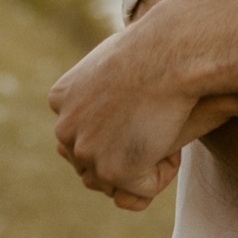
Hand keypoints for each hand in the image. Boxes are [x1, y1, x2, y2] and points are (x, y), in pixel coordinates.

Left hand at [47, 6, 236, 202]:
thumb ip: (110, 80)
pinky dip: (162, 174)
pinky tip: (175, 148)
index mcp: (62, 98)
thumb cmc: (158, 46)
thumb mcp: (121, 57)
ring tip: (169, 135)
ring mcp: (85, 151)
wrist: (172, 52)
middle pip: (91, 162)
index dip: (115, 135)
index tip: (144, 118)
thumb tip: (118, 93)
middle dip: (126, 156)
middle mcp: (65, 127)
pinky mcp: (113, 170)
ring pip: (114, 180)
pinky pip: (140, 191)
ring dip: (144, 167)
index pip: (80, 134)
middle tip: (160, 130)